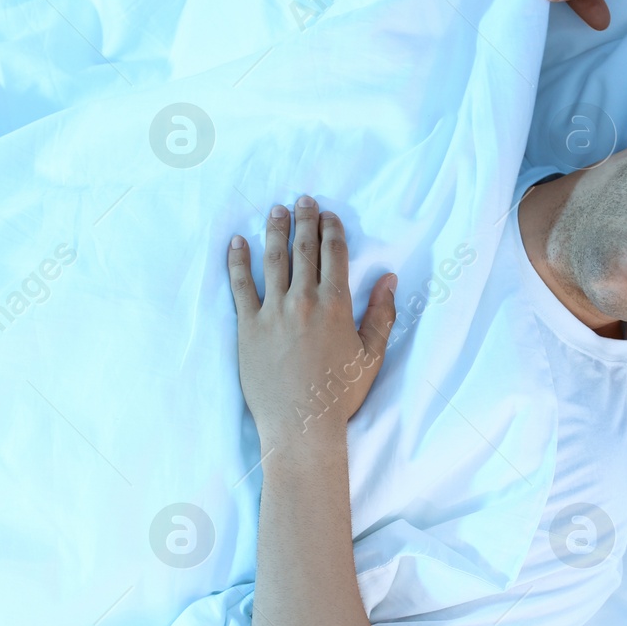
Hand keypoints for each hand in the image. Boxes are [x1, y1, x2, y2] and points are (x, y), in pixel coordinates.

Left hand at [227, 195, 396, 447]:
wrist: (301, 425)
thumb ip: (382, 314)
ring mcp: (273, 312)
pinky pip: (240, 286)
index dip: (332, 229)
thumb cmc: (339, 394)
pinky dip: (237, 261)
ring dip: (275, 230)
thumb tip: (390, 279)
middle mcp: (304, 301)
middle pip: (304, 248)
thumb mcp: (371, 356)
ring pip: (273, 259)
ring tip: (275, 210)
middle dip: (305, 219)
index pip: (334, 254)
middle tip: (303, 200)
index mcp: (336, 305)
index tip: (329, 215)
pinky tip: (236, 242)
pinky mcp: (248, 327)